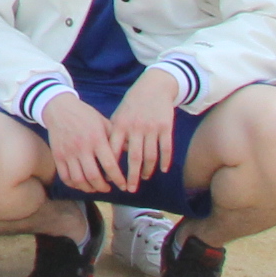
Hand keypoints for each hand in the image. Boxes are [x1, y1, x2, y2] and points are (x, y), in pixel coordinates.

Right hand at [41, 91, 123, 195]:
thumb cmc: (85, 115)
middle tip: (109, 188)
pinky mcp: (57, 156)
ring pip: (79, 179)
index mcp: (96, 139)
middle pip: (93, 176)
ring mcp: (68, 153)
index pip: (109, 165)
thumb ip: (116, 138)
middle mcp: (82, 147)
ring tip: (95, 187)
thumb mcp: (103, 122)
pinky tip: (81, 184)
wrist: (59, 108)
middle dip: (103, 187)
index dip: (118, 179)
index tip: (123, 186)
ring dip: (89, 188)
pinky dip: (73, 185)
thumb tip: (131, 151)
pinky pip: (65, 176)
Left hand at [105, 66, 182, 181]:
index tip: (111, 180)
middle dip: (131, 176)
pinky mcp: (166, 127)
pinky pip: (166, 149)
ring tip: (143, 178)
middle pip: (133, 158)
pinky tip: (162, 170)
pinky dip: (164, 161)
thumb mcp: (119, 115)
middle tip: (129, 189)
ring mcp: (151, 128)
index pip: (113, 151)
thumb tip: (109, 156)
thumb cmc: (132, 104)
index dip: (112, 167)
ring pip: (150, 156)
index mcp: (120, 125)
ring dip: (147, 170)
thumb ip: (114, 134)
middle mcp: (135, 128)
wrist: (154, 87)